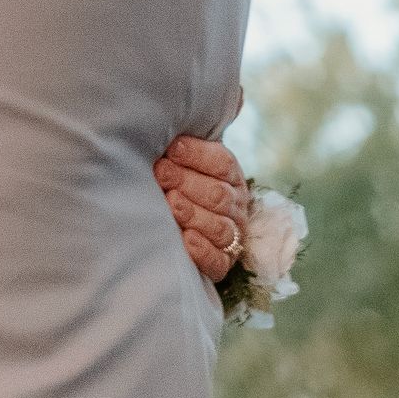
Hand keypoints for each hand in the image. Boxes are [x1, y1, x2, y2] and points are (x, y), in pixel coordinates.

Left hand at [155, 133, 251, 284]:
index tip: (171, 149)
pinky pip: (217, 260)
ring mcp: (233, 236)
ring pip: (218, 226)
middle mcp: (236, 205)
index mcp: (231, 176)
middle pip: (217, 194)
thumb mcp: (187, 161)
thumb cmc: (183, 182)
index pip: (222, 163)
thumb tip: (165, 134)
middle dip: (187, 181)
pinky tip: (186, 239)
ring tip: (171, 203)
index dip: (197, 155)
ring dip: (193, 214)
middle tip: (161, 173)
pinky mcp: (223, 263)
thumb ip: (181, 149)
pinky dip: (202, 250)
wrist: (192, 222)